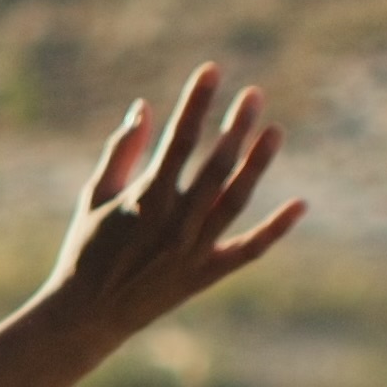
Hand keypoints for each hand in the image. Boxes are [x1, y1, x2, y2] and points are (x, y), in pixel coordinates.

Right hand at [40, 65, 305, 341]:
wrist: (86, 316)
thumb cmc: (86, 249)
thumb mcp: (96, 195)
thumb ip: (122, 150)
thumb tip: (145, 108)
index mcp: (146, 198)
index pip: (180, 139)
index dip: (198, 102)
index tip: (213, 70)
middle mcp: (175, 222)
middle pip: (216, 165)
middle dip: (236, 127)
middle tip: (255, 95)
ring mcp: (194, 250)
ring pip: (236, 200)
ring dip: (258, 165)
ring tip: (275, 131)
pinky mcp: (206, 275)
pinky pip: (248, 250)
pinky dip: (275, 230)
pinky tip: (300, 205)